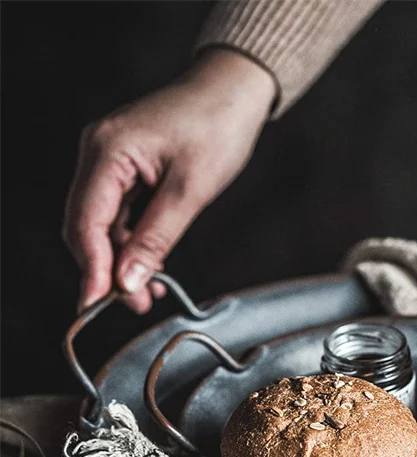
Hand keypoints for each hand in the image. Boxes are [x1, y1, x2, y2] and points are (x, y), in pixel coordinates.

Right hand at [64, 48, 275, 312]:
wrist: (233, 92)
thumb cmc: (217, 128)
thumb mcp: (191, 190)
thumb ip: (157, 237)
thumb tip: (129, 281)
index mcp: (107, 151)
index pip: (86, 222)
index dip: (91, 269)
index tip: (98, 306)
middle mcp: (98, 155)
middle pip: (87, 227)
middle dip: (107, 271)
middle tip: (137, 305)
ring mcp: (110, 162)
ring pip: (103, 226)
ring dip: (122, 262)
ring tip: (151, 293)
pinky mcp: (127, 170)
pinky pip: (120, 216)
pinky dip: (134, 244)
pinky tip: (154, 268)